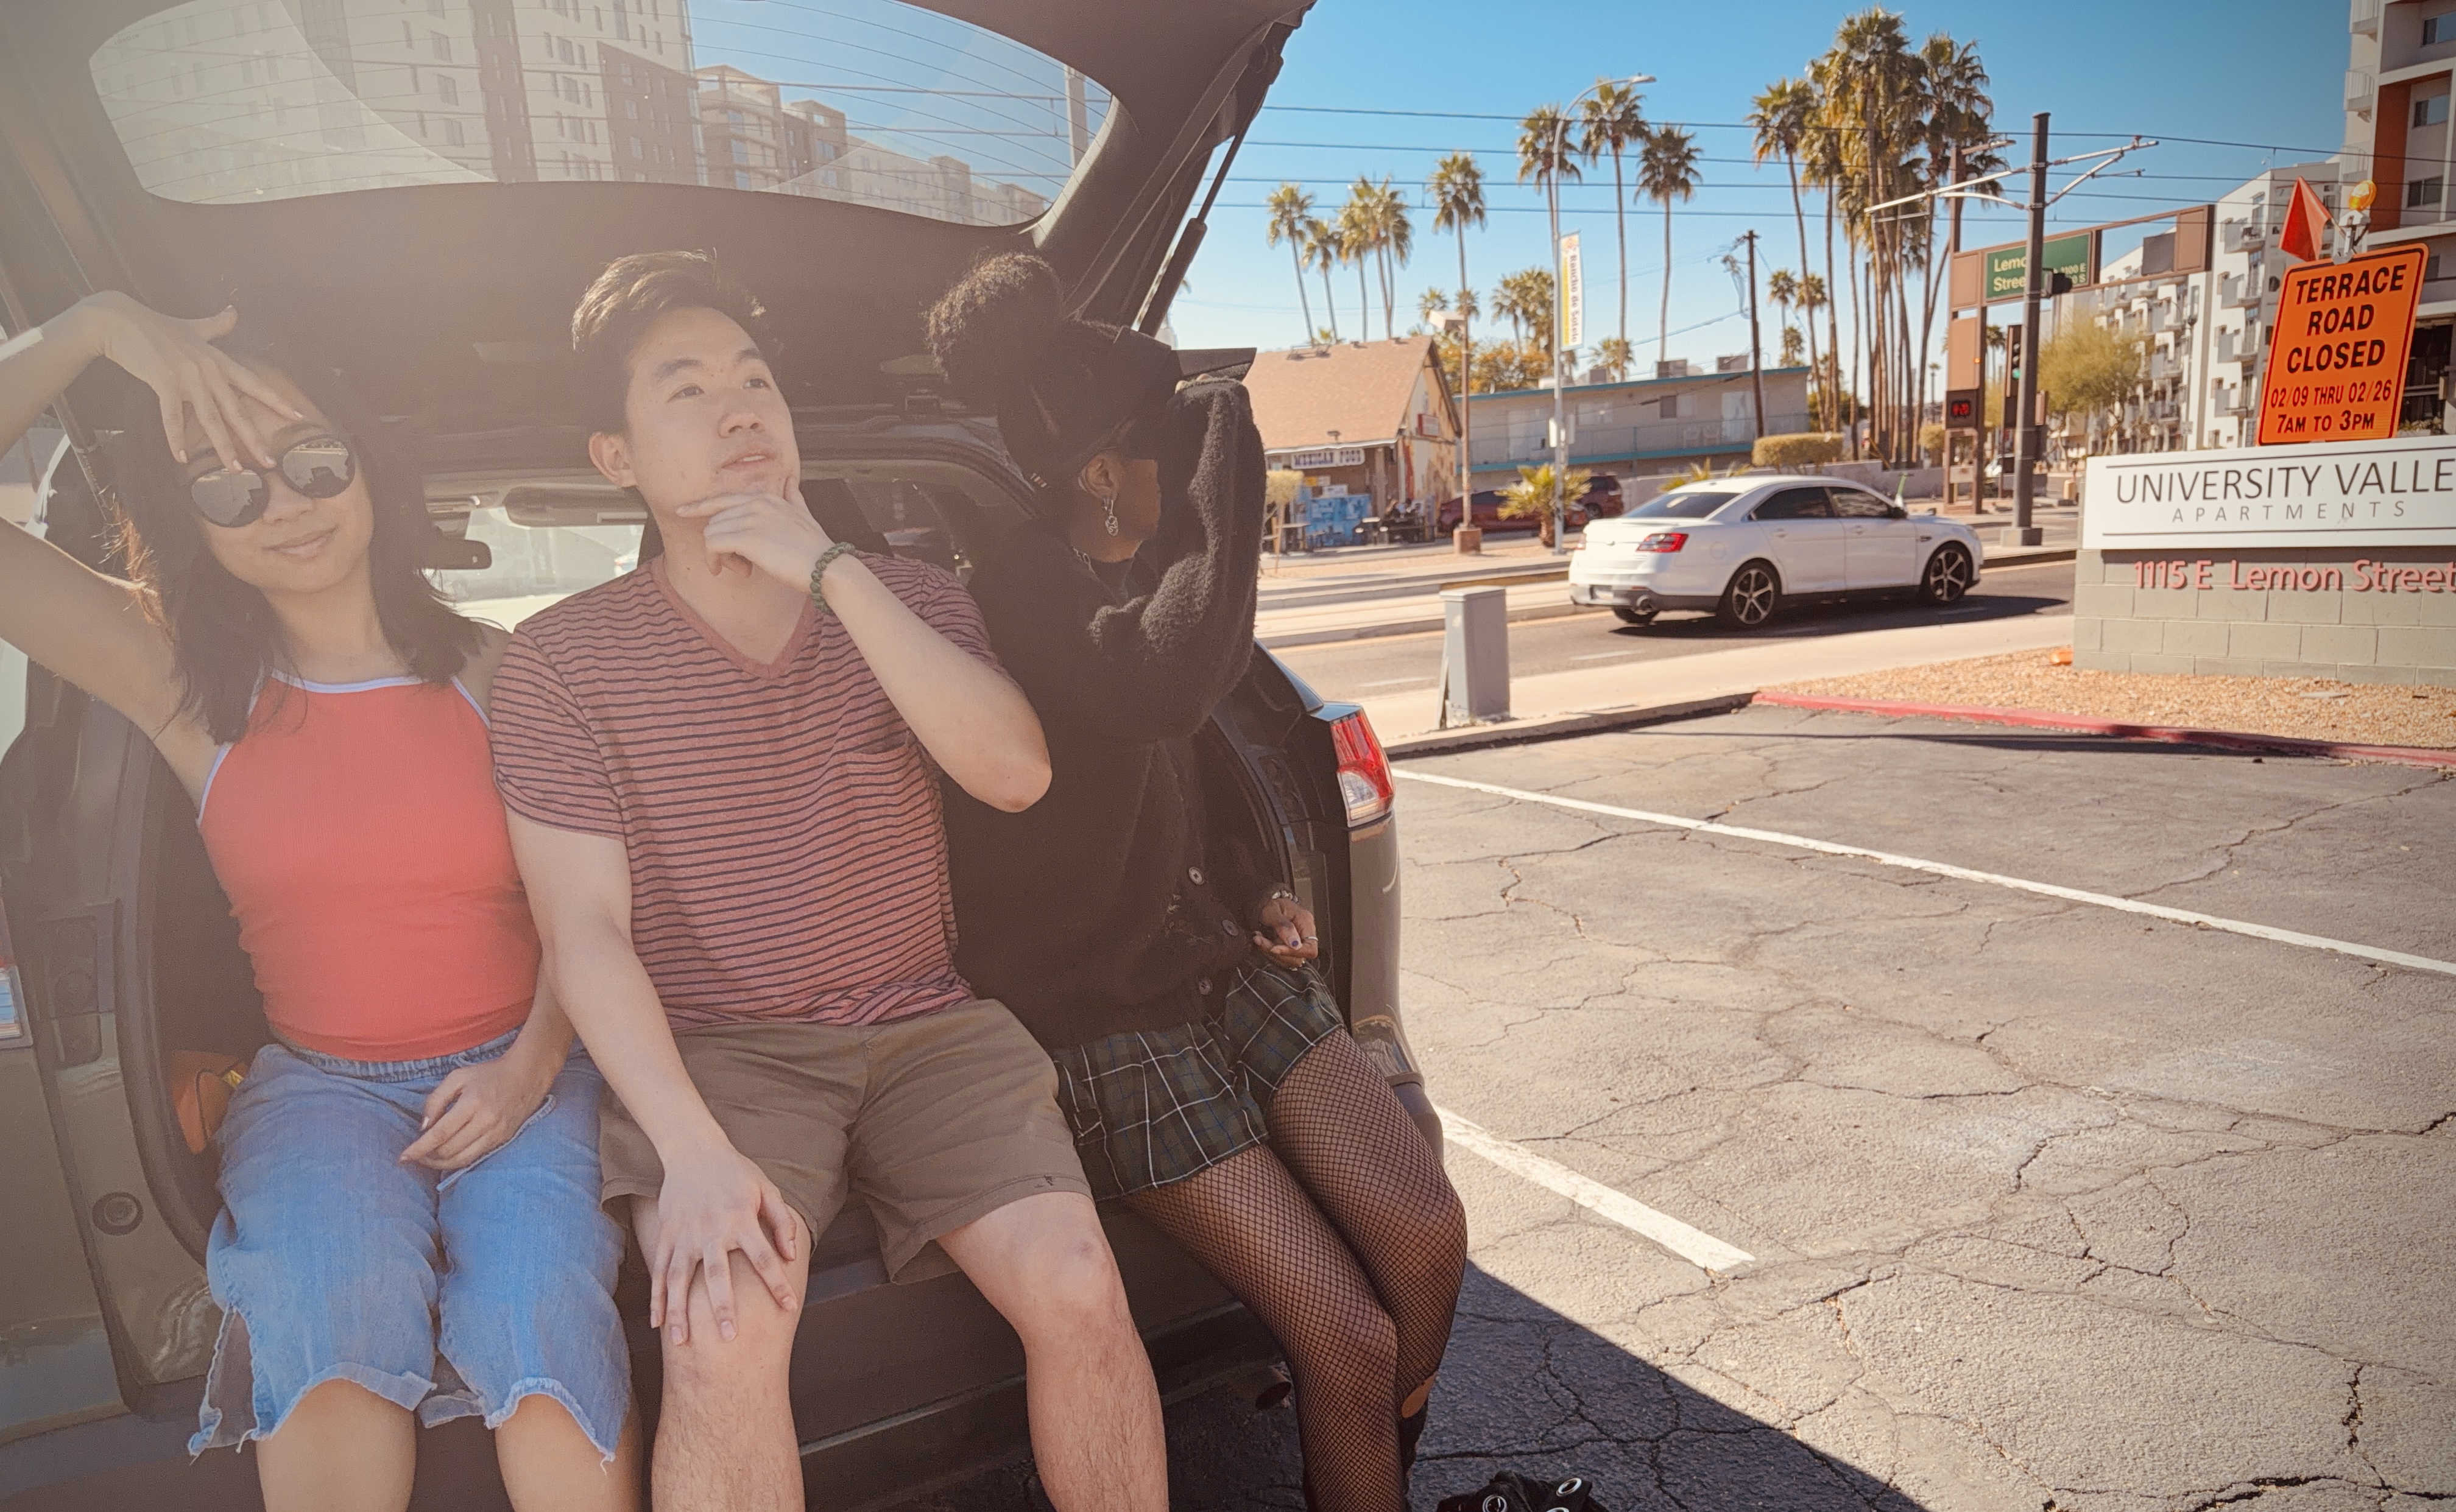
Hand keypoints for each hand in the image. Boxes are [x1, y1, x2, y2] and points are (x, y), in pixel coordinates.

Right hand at [72, 292, 299, 471]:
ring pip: (210, 417)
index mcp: (217, 360)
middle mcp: (208, 369)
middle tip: (270, 461)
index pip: (254, 383)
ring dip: (222, 446)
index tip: (298, 417)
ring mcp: (187, 375)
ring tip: (234, 469)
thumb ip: (216, 325)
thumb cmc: (155, 326)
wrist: (119, 320)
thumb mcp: (192, 326)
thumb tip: (234, 312)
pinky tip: (180, 457)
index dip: (276, 401)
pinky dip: (176, 437)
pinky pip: (172, 415)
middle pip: (236, 409)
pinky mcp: (163, 381)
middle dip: (253, 437)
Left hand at [400, 1036, 557, 1172]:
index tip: (403, 1157)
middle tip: (415, 1154)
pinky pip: (474, 1158)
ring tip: (428, 1158)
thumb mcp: (457, 1077)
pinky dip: (457, 1161)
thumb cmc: (489, 1074)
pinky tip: (447, 1156)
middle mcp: (485, 1122)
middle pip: (448, 1151)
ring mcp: (496, 1133)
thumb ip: (436, 1100)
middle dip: (426, 1157)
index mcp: (472, 1104)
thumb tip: (423, 1128)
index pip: (439, 1134)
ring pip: (461, 1160)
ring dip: (440, 1164)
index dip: (419, 1148)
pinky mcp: (502, 1140)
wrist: (527, 1075)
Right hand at [648, 1143, 800, 1344]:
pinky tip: (657, 1323)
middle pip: (718, 1274)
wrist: (693, 1150)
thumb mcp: (767, 1189)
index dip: (778, 1283)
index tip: (789, 1307)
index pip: (764, 1257)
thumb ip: (781, 1221)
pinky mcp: (666, 1235)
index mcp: (740, 1219)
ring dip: (679, 1310)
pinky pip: (660, 1271)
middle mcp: (712, 1229)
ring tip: (681, 1341)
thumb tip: (791, 1256)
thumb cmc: (736, 1173)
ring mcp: (684, 1234)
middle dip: (723, 1306)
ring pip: (680, 1278)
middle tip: (730, 1337)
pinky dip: (657, 1298)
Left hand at [670, 490, 832, 585]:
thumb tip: (791, 480)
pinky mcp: (746, 538)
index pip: (722, 499)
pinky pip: (713, 546)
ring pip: (711, 534)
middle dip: (720, 545)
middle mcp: (755, 503)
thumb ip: (794, 496)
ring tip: (740, 568)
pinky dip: (716, 561)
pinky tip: (731, 571)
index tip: (682, 511)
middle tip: (738, 564)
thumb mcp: (805, 515)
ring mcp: (750, 519)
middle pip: (715, 521)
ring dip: (719, 556)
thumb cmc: (816, 548)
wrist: (827, 567)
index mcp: (766, 497)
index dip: (698, 506)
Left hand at [1252, 891, 1318, 968]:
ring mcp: (1296, 943)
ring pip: (1288, 961)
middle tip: (1260, 940)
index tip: (1274, 948)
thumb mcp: (1272, 910)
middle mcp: (1304, 934)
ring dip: (1270, 954)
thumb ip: (1283, 926)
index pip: (1310, 948)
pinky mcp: (1287, 948)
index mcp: (1306, 922)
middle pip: (1299, 957)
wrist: (1263, 903)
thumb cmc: (1269, 903)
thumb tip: (1295, 944)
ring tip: (1258, 939)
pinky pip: (1281, 959)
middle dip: (1277, 953)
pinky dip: (1269, 954)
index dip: (1294, 952)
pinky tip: (1261, 943)